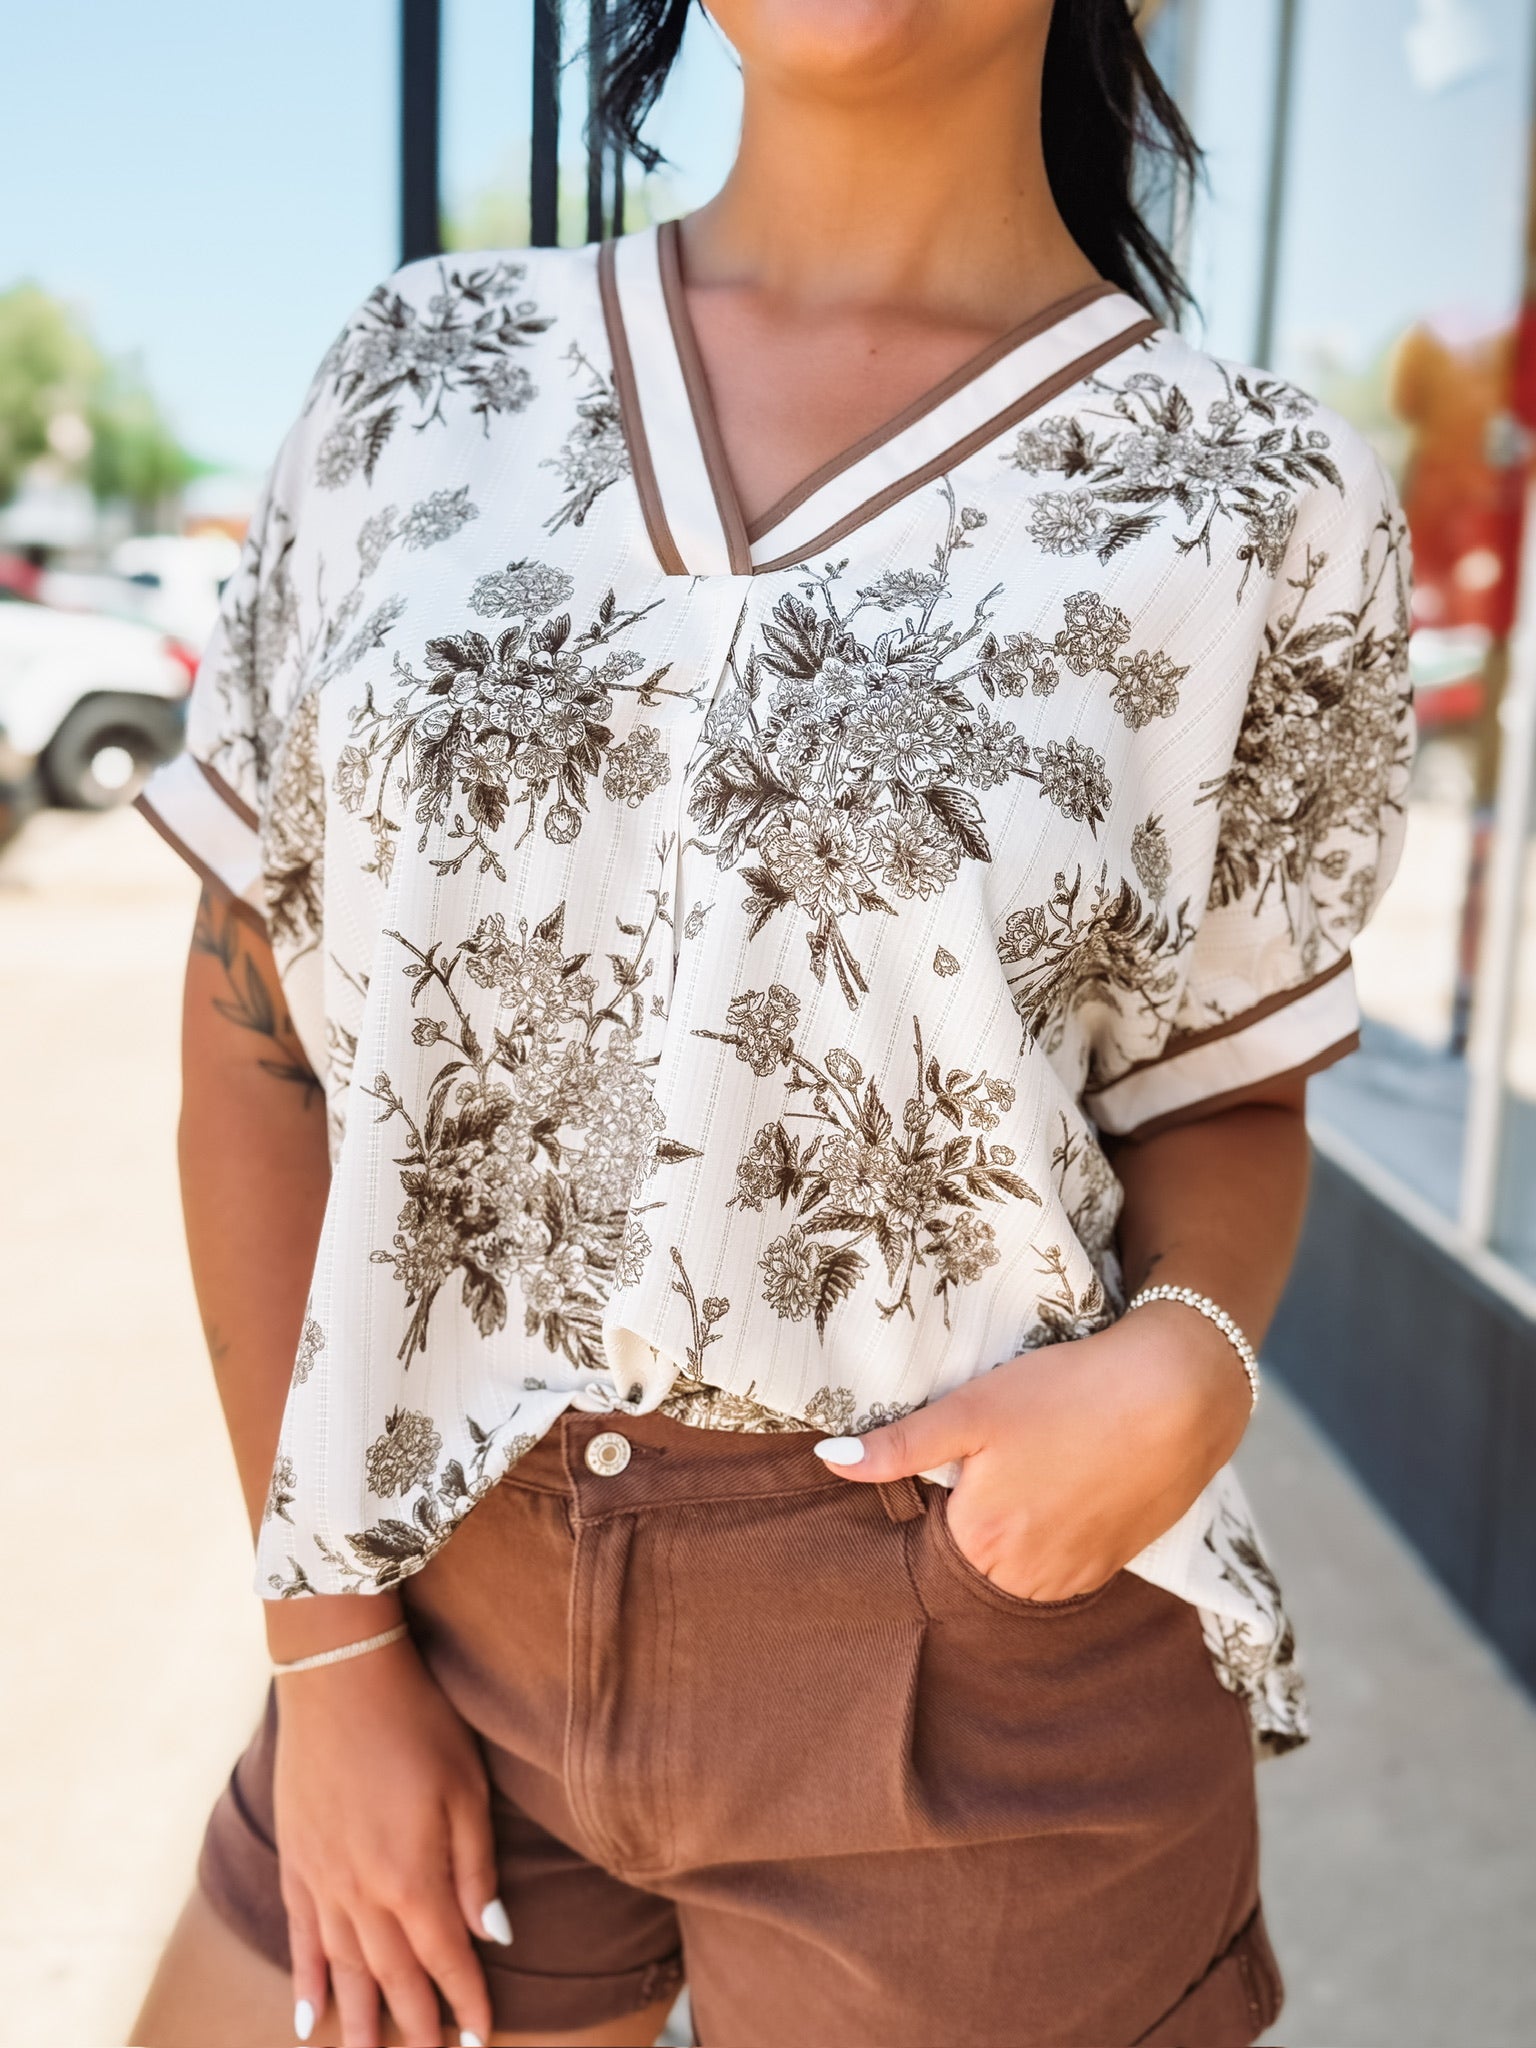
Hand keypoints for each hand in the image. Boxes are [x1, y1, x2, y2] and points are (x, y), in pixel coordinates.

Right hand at [273, 1633, 507, 2047]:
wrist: (339, 1676)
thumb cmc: (418, 1721)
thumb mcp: (467, 1788)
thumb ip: (476, 1868)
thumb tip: (494, 1936)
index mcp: (414, 1878)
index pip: (447, 1959)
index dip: (465, 2002)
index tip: (480, 2039)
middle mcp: (364, 1893)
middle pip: (394, 1976)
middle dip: (416, 2026)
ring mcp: (322, 1881)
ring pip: (344, 1970)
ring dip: (360, 2021)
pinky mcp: (296, 1862)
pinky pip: (300, 1939)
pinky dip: (306, 1982)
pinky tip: (308, 2019)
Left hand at [815, 1300, 1251, 1600]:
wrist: (1178, 1395)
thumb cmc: (1069, 1394)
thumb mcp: (972, 1409)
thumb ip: (899, 1445)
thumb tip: (828, 1461)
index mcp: (981, 1543)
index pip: (923, 1550)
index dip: (927, 1508)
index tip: (946, 1470)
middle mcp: (1027, 1579)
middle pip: (971, 1565)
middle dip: (967, 1525)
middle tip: (989, 1464)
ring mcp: (1076, 1577)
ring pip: (1017, 1571)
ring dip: (1011, 1536)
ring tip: (1029, 1470)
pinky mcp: (1115, 1565)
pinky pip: (1062, 1567)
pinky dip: (1052, 1537)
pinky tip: (1062, 1485)